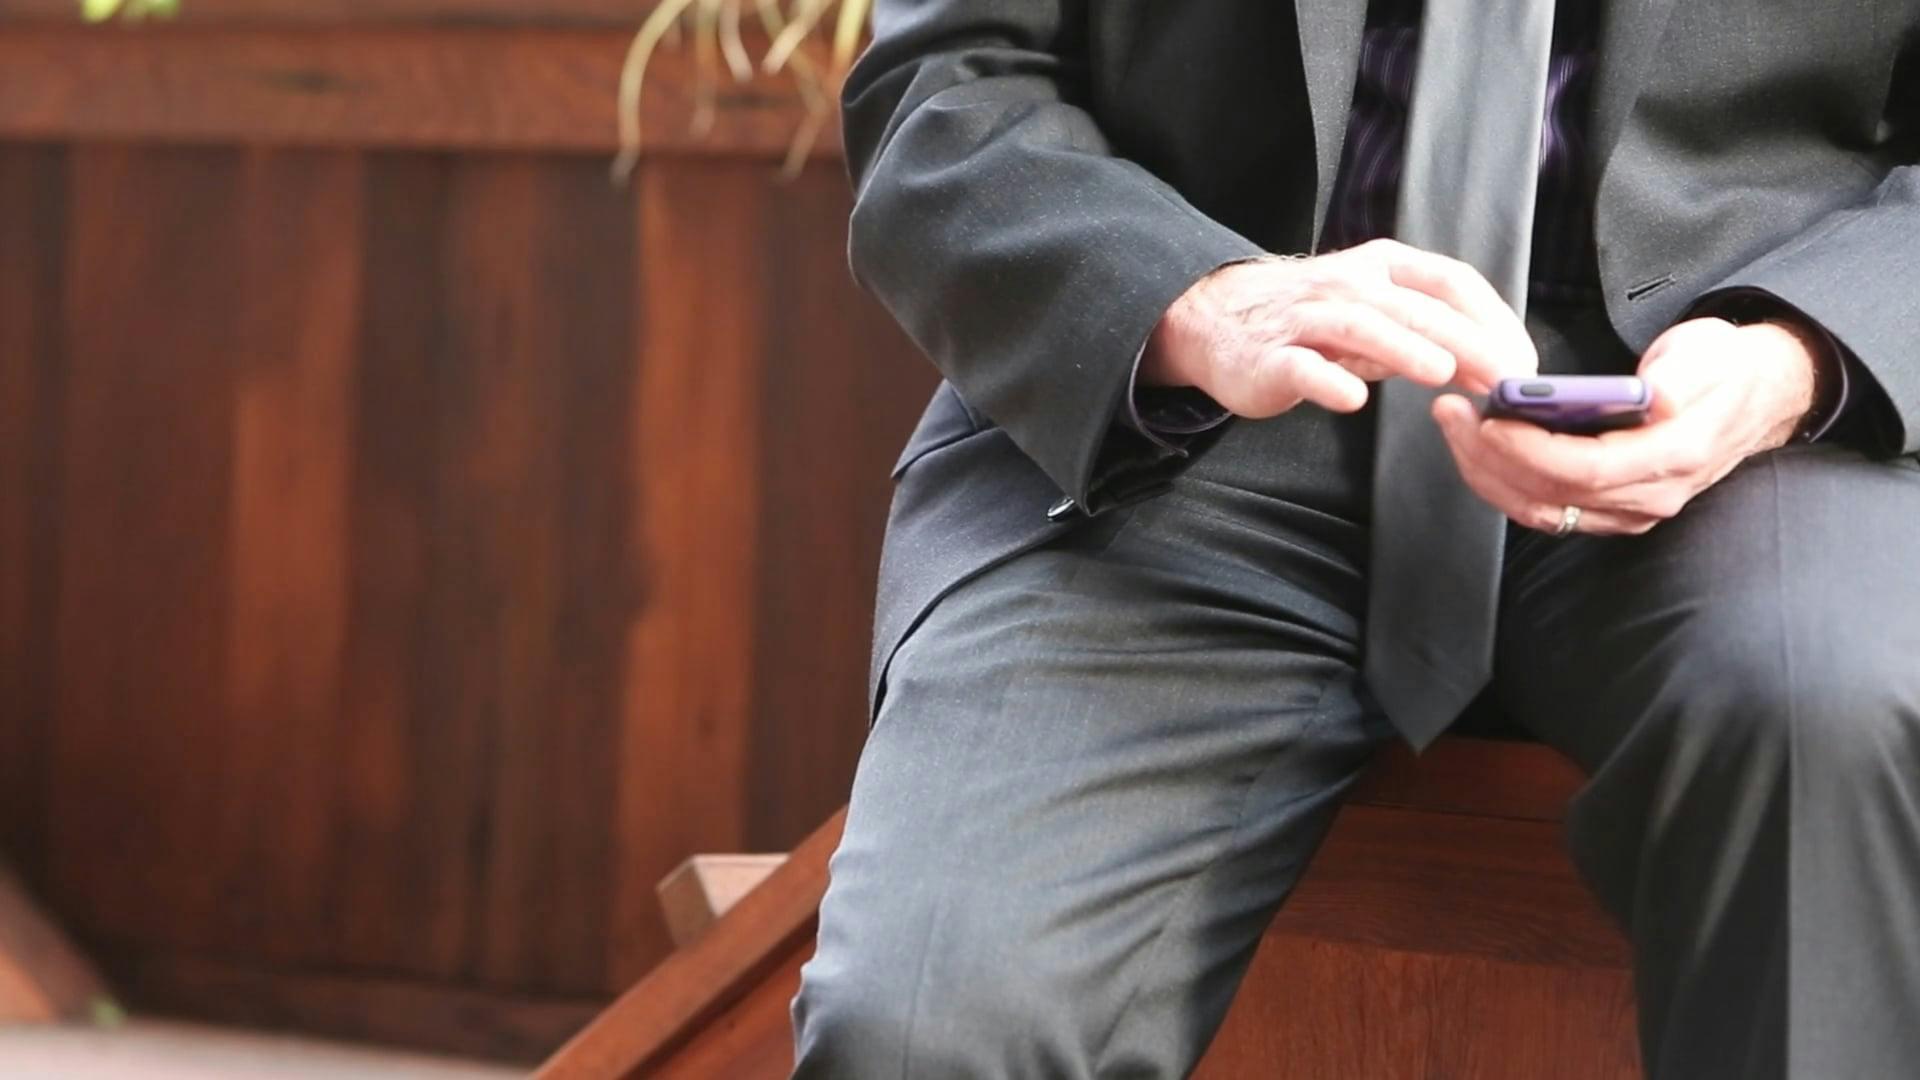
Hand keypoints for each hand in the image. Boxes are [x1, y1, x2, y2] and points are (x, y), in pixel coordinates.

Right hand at [1141, 239, 1538, 417]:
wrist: (1216, 319)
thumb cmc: (1306, 320)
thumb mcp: (1373, 314)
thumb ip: (1425, 334)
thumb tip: (1488, 365)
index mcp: (1380, 268)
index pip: (1449, 283)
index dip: (1492, 319)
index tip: (1520, 362)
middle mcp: (1346, 285)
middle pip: (1414, 307)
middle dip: (1466, 341)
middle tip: (1504, 379)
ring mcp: (1305, 319)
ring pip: (1360, 326)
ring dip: (1403, 347)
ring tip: (1442, 371)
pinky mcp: (1270, 357)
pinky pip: (1301, 367)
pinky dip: (1327, 381)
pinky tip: (1352, 400)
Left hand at [1432, 317, 1824, 535]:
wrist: (1756, 396)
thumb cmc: (1725, 369)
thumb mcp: (1709, 354)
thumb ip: (1680, 377)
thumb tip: (1656, 399)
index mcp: (1675, 455)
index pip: (1586, 470)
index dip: (1529, 450)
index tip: (1487, 420)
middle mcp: (1651, 495)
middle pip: (1552, 495)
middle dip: (1490, 457)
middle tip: (1452, 414)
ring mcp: (1630, 510)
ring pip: (1541, 510)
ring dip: (1488, 473)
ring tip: (1456, 426)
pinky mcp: (1611, 509)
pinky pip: (1546, 508)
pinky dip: (1505, 482)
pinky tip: (1479, 450)